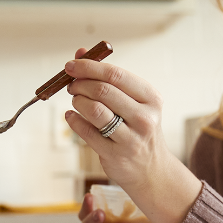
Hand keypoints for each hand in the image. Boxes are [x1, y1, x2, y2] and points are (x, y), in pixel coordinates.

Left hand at [63, 49, 202, 222]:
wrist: (151, 169)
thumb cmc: (138, 128)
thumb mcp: (133, 101)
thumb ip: (108, 77)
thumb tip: (81, 52)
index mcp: (151, 98)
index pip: (116, 75)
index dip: (89, 67)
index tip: (71, 65)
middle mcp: (144, 117)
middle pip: (103, 91)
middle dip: (80, 84)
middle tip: (71, 86)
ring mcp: (131, 138)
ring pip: (95, 110)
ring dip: (78, 102)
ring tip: (76, 101)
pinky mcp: (116, 155)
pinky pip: (87, 132)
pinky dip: (74, 120)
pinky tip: (72, 116)